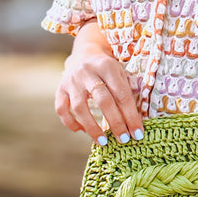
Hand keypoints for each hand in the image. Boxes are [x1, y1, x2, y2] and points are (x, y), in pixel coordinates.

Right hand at [54, 21, 144, 143]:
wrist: (85, 54)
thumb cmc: (109, 71)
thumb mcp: (121, 75)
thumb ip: (126, 95)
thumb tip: (134, 125)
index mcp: (108, 67)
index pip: (122, 95)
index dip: (131, 116)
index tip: (138, 134)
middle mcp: (87, 72)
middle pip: (103, 100)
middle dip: (115, 122)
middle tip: (124, 139)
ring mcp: (71, 80)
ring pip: (80, 107)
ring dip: (92, 127)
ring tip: (103, 142)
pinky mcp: (60, 89)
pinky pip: (61, 109)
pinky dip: (70, 122)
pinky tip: (81, 131)